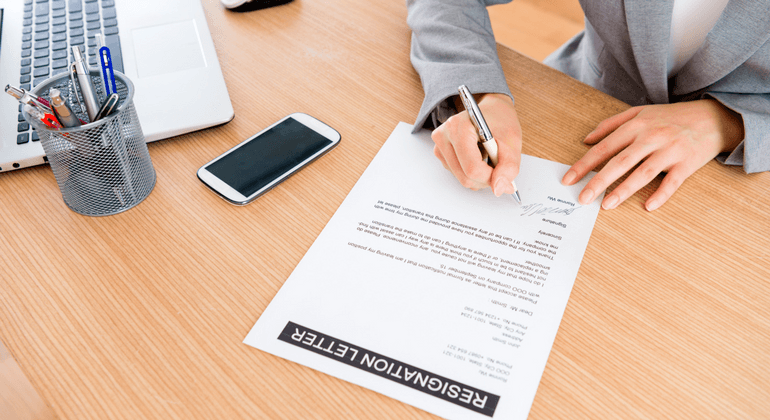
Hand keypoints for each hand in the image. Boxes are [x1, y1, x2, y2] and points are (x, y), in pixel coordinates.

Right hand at [431, 93, 521, 195]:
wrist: (492, 112)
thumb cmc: (500, 122)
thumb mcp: (512, 142)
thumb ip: (508, 167)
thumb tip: (499, 189)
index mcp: (458, 127)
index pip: (472, 168)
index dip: (491, 177)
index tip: (502, 172)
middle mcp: (443, 136)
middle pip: (465, 177)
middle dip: (485, 179)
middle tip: (498, 167)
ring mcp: (439, 146)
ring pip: (461, 179)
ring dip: (479, 176)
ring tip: (488, 157)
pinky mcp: (441, 154)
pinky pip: (458, 175)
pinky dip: (472, 173)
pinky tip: (479, 158)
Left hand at [561, 99, 743, 210]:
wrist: (712, 117)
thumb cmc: (670, 117)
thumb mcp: (639, 112)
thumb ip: (610, 125)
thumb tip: (587, 140)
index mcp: (636, 126)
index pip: (604, 147)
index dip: (584, 165)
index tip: (568, 179)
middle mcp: (651, 137)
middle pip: (620, 162)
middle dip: (598, 181)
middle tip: (582, 198)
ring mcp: (670, 150)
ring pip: (643, 173)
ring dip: (624, 190)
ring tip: (606, 205)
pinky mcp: (688, 163)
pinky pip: (673, 182)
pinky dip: (661, 194)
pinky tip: (648, 206)